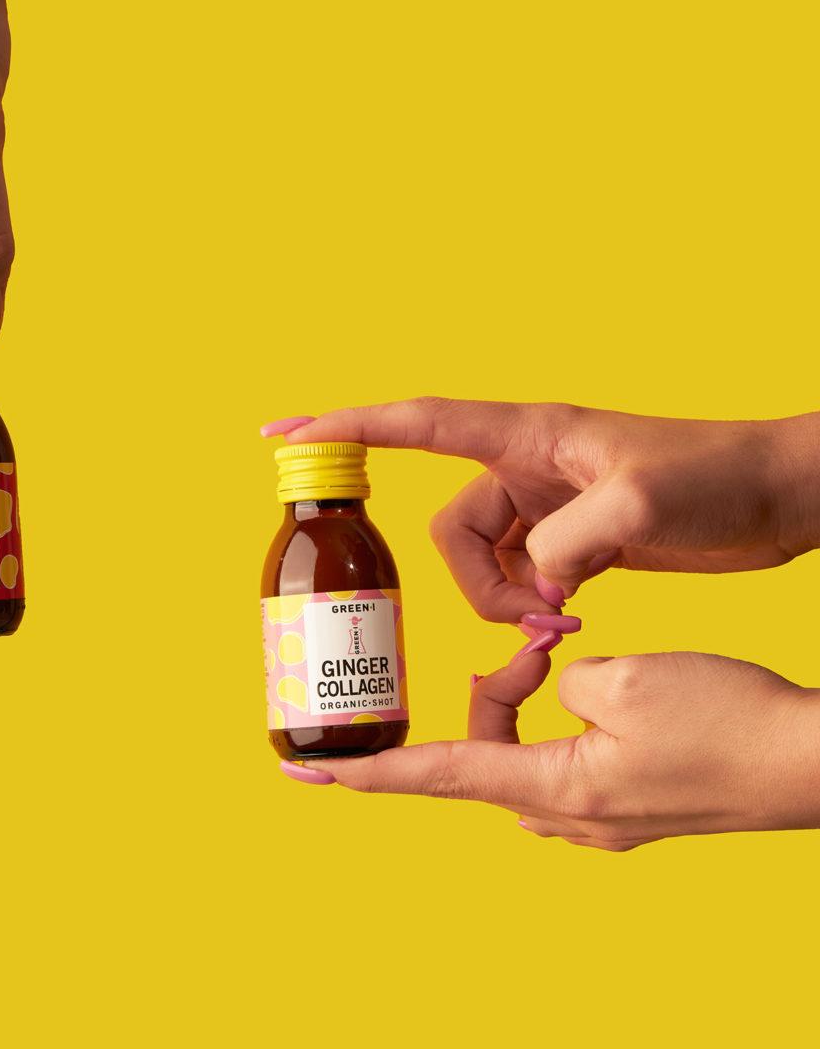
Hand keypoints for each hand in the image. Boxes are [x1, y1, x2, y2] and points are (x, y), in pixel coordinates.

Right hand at [270, 400, 819, 621]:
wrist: (784, 496)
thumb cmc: (720, 476)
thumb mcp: (639, 505)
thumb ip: (567, 545)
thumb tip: (532, 586)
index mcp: (526, 435)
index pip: (412, 422)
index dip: (342, 427)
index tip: (279, 434)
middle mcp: (526, 465)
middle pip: (449, 530)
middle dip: (475, 586)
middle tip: (535, 621)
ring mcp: (548, 505)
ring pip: (481, 565)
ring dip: (508, 606)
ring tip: (564, 625)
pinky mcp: (574, 540)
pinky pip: (518, 581)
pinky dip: (532, 612)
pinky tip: (572, 624)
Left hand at [285, 646, 819, 851]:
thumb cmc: (731, 721)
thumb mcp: (621, 680)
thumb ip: (553, 682)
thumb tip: (549, 694)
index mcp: (555, 792)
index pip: (431, 777)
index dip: (364, 773)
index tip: (304, 774)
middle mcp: (569, 822)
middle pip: (479, 757)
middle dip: (486, 696)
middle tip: (532, 646)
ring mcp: (605, 825)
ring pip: (526, 757)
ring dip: (528, 706)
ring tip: (563, 657)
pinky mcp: (638, 812)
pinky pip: (569, 765)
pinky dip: (565, 723)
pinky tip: (599, 690)